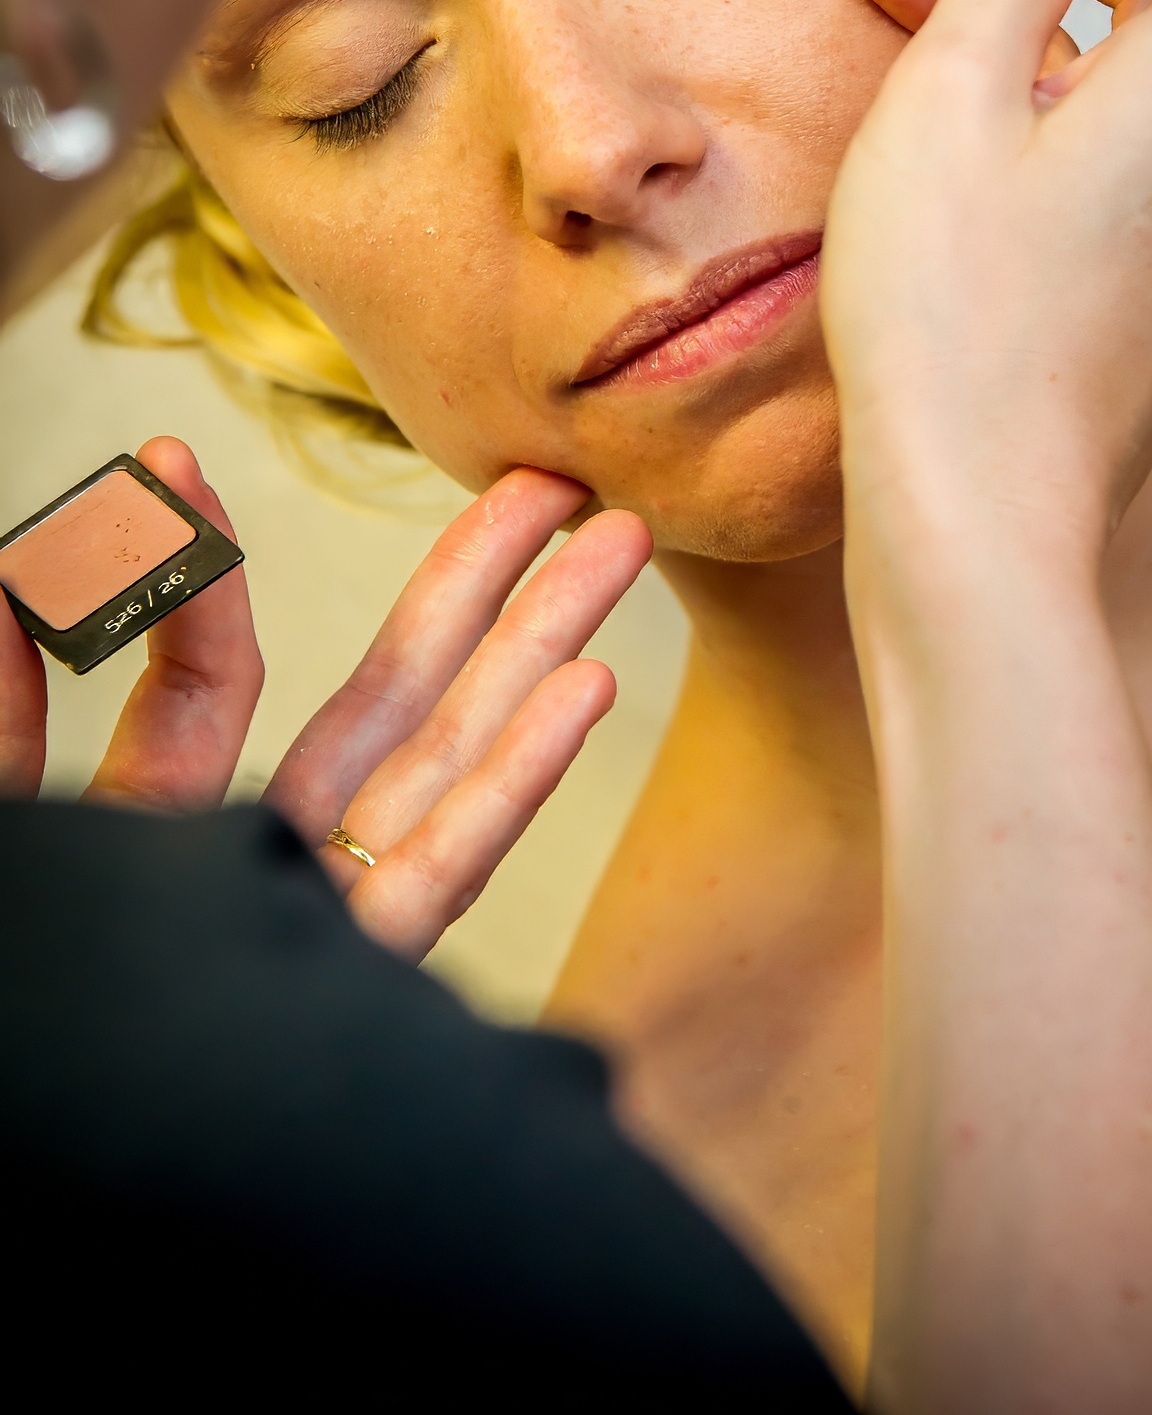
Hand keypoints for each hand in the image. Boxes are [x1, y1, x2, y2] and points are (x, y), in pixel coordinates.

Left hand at [0, 442, 650, 960]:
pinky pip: (444, 875)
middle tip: (553, 492)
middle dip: (476, 592)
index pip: (210, 674)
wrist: (44, 1164)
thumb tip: (12, 570)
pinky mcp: (356, 995)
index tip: (169, 464)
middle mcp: (264, 867)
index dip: (197, 571)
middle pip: (389, 704)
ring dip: (537, 652)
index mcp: (163, 831)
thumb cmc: (15, 1003)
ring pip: (446, 768)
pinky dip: (517, 782)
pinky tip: (588, 692)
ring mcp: (322, 928)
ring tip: (615, 549)